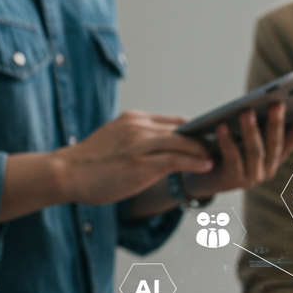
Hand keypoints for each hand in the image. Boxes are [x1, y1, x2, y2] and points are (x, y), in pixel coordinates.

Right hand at [54, 110, 214, 205]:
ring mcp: (140, 144)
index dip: (196, 131)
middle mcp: (139, 127)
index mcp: (134, 120)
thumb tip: (163, 148)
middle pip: (183, 128)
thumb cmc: (91, 163)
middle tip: (226, 146)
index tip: (212, 140)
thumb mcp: (117, 141)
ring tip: (221, 157)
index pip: (175, 121)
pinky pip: (176, 159)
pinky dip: (195, 161)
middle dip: (207, 138)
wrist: (65, 173)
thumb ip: (139, 140)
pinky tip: (208, 166)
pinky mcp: (141, 164)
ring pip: (183, 142)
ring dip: (205, 150)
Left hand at [183, 102, 292, 197]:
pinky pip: (232, 158)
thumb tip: (270, 101)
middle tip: (277, 103)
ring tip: (246, 111)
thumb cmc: (228, 147)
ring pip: (255, 151)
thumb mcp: (245, 134)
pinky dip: (227, 141)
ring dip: (251, 130)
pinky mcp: (232, 179)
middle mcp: (268, 168)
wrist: (204, 175)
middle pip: (275, 143)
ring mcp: (252, 176)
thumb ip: (258, 122)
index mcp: (276, 156)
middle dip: (277, 123)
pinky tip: (221, 127)